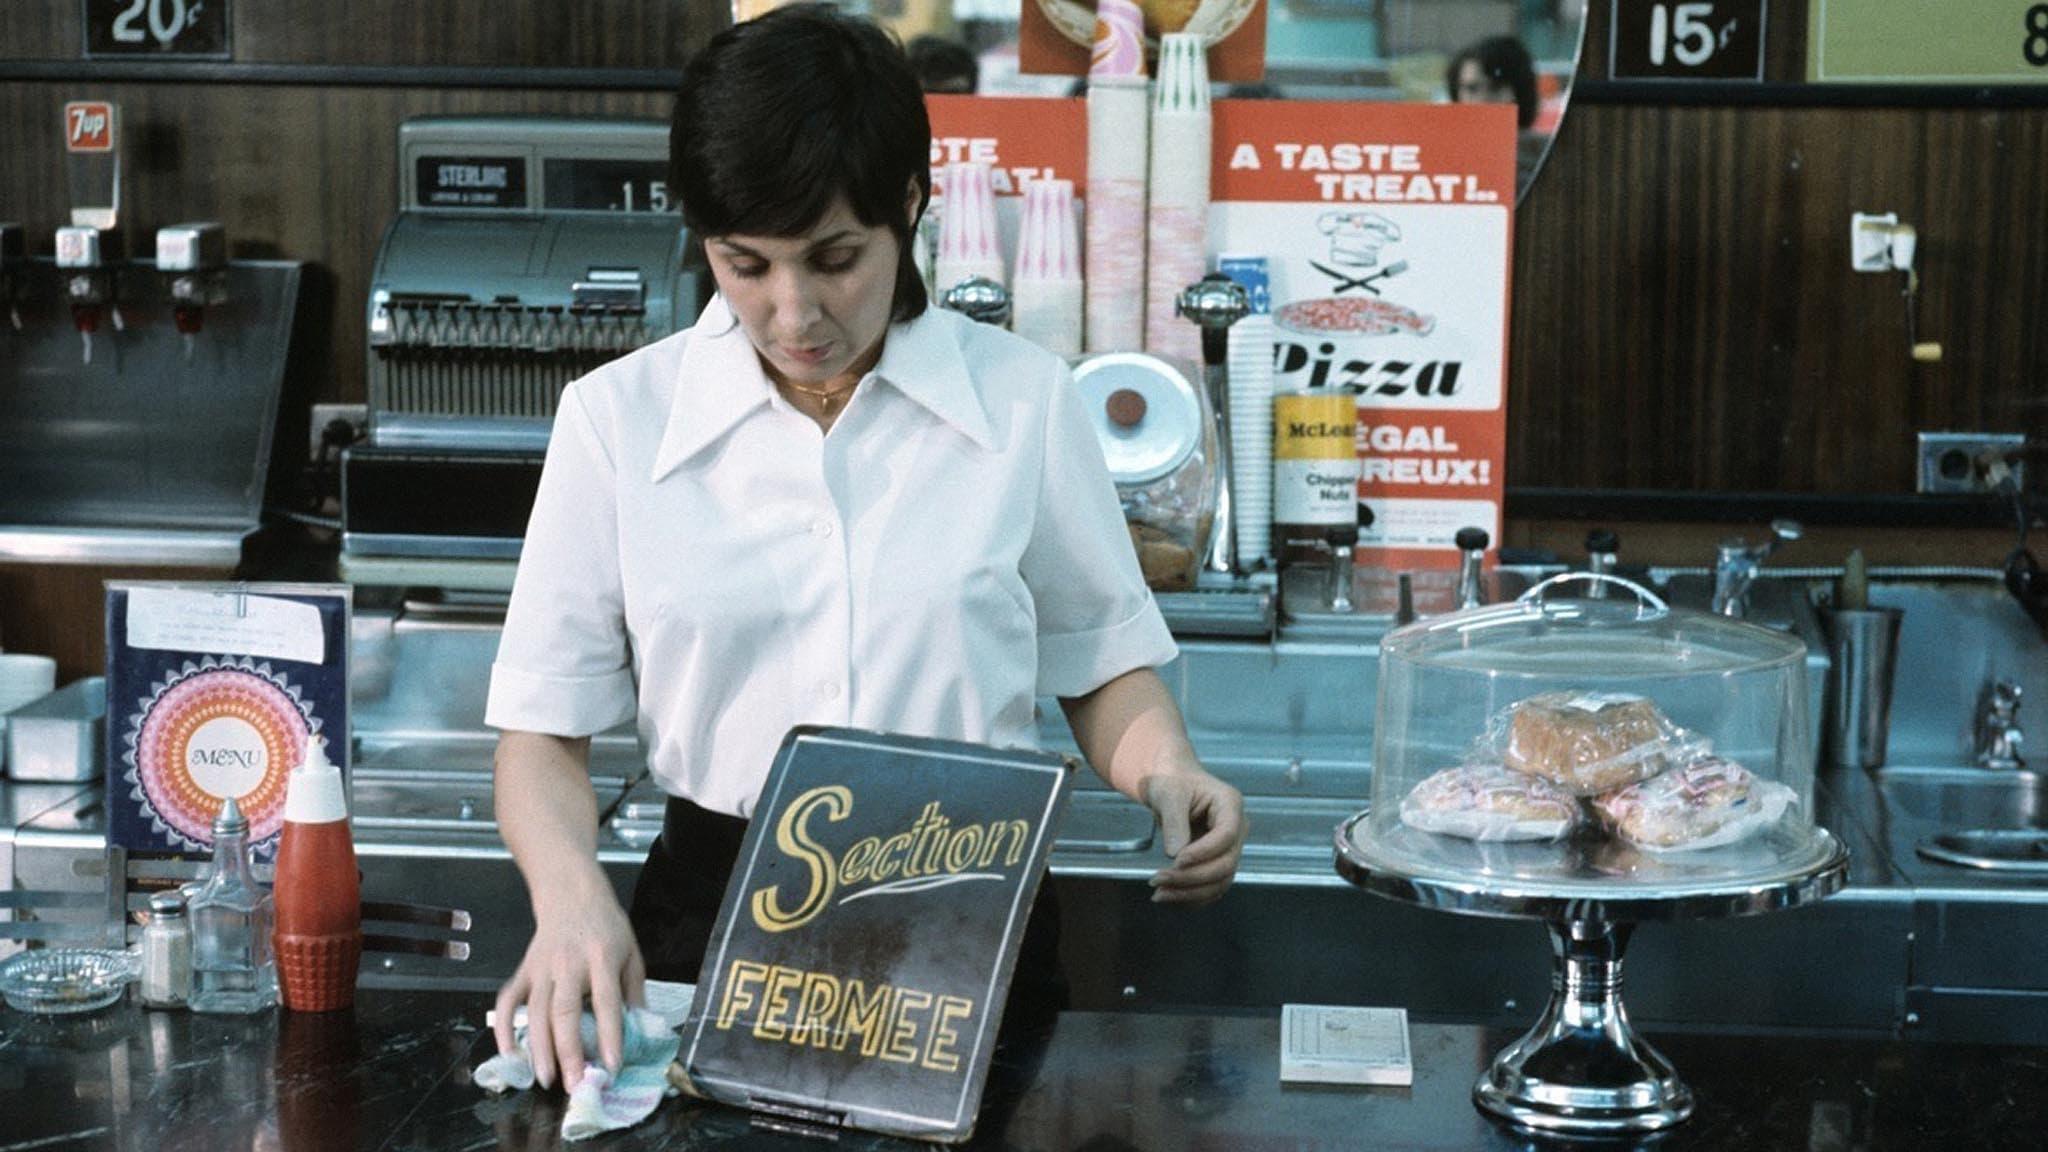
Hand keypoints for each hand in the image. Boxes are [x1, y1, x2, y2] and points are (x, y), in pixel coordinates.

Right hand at [492, 885, 644, 1092]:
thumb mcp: (631, 952)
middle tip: (574, 1084)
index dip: (610, 1036)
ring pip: (536, 1013)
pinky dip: (504, 1028)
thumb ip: (634, 991)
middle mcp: (568, 964)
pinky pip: (508, 1001)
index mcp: (601, 958)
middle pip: (564, 1012)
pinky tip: (511, 1054)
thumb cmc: (606, 926)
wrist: (571, 894)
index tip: (612, 1066)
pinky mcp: (523, 970)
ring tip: (546, 1080)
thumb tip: (639, 1030)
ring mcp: (541, 968)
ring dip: (539, 1049)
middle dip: (568, 1052)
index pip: (606, 1002)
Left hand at [1140, 767, 1245, 904]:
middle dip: (1192, 877)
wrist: (1171, 784)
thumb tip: (1176, 855)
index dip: (1203, 852)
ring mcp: (1230, 848)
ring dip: (1190, 893)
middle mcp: (1237, 829)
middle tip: (1158, 879)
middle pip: (1225, 864)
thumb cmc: (1172, 781)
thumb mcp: (1168, 794)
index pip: (1225, 836)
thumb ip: (1174, 822)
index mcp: (1230, 804)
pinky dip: (1191, 897)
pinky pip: (1212, 888)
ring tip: (1159, 894)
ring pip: (1220, 881)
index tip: (1176, 860)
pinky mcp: (1218, 863)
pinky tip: (1168, 896)